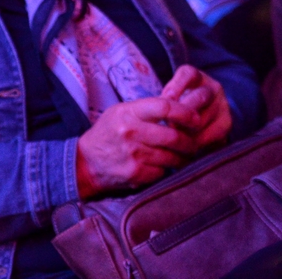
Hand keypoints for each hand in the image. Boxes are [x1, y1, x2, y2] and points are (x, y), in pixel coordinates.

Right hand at [75, 96, 200, 197]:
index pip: (165, 107)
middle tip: (196, 141)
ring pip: (171, 156)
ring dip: (183, 156)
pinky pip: (162, 171)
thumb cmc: (109, 132)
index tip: (196, 118)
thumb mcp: (122, 111)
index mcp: (129, 113)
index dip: (186, 112)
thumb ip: (148, 109)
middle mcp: (131, 133)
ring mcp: (133, 155)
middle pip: (173, 135)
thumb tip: (181, 106)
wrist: (85, 162)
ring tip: (187, 154)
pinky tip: (167, 164)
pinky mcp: (135, 174)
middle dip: (190, 140)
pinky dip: (168, 169)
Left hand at [162, 65, 233, 149]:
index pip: (189, 74)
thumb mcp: (171, 99)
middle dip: (183, 114)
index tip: (167, 98)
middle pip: (200, 97)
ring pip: (204, 119)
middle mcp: (213, 88)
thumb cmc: (179, 109)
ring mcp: (222, 104)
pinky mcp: (226, 123)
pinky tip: (187, 146)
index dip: (177, 86)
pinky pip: (211, 134)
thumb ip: (167, 100)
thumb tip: (162, 106)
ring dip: (187, 131)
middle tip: (170, 126)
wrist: (202, 122)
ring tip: (175, 139)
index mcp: (197, 77)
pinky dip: (197, 142)